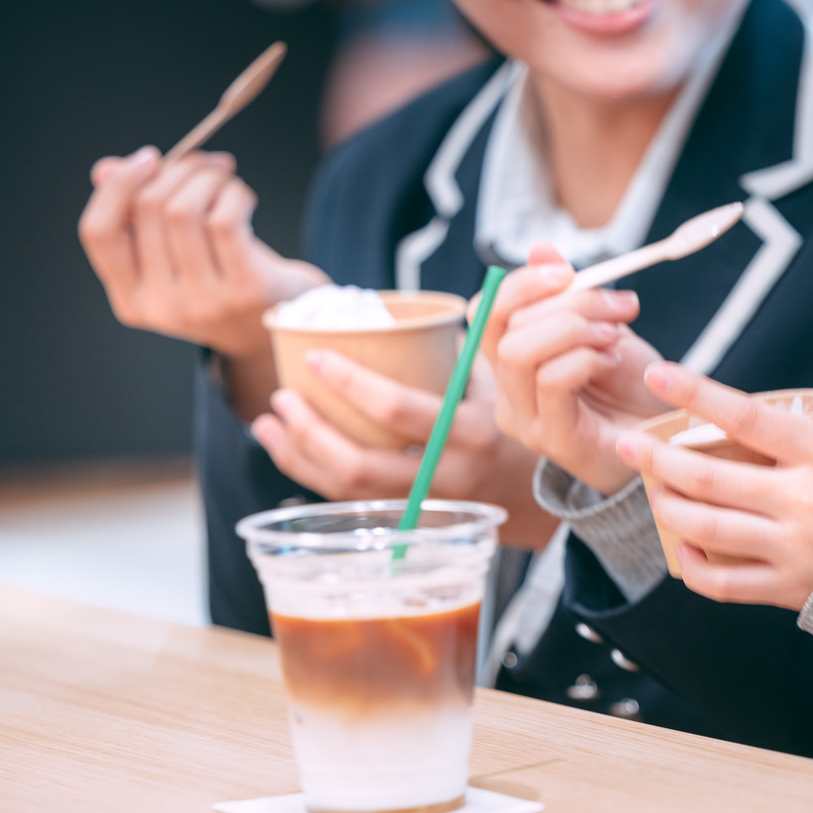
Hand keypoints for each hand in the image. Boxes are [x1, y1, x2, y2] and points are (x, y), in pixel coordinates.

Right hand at [77, 147, 327, 359]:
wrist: (279, 330)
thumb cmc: (221, 280)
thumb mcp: (174, 255)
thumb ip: (137, 216)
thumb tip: (104, 169)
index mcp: (132, 301)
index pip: (98, 233)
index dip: (117, 186)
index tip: (150, 158)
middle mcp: (162, 308)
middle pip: (148, 209)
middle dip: (180, 170)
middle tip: (208, 165)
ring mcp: (203, 303)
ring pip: (184, 209)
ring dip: (209, 178)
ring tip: (226, 181)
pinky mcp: (243, 291)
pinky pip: (224, 220)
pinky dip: (233, 194)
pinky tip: (243, 199)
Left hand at [250, 352, 558, 550]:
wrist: (543, 495)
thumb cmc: (521, 424)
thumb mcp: (508, 377)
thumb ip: (481, 335)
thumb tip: (456, 291)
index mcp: (472, 433)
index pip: (400, 411)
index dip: (352, 384)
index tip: (316, 357)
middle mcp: (447, 476)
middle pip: (362, 466)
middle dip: (311, 433)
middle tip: (281, 397)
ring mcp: (426, 506)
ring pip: (349, 493)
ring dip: (300, 459)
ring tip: (268, 423)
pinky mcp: (410, 520)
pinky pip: (352, 503)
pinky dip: (315, 477)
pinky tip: (290, 450)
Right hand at [480, 244, 667, 495]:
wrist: (665, 438)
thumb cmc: (629, 386)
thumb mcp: (600, 326)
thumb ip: (568, 294)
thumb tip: (541, 248)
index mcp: (510, 363)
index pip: (485, 313)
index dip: (520, 284)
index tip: (568, 271)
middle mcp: (507, 394)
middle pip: (506, 329)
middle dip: (566, 303)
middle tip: (617, 305)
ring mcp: (525, 421)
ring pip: (521, 354)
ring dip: (575, 329)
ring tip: (614, 335)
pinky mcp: (553, 440)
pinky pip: (553, 381)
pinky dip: (586, 358)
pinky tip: (613, 362)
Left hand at [615, 362, 812, 610]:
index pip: (746, 417)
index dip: (695, 394)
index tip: (660, 376)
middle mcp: (801, 501)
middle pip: (707, 476)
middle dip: (657, 457)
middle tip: (628, 442)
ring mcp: (791, 549)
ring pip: (705, 527)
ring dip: (667, 505)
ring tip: (650, 489)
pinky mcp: (788, 590)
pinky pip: (724, 584)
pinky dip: (693, 567)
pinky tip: (680, 549)